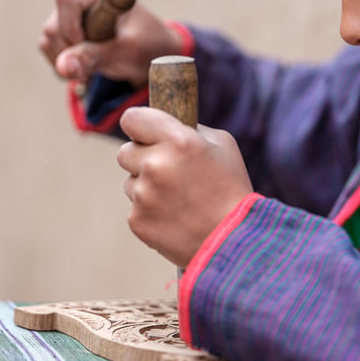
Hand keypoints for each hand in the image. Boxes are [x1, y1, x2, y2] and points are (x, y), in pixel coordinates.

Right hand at [38, 0, 182, 86]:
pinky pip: (48, 46)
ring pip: (49, 37)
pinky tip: (85, 66)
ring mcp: (70, 11)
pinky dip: (64, 62)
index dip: (71, 28)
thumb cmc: (147, 46)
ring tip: (95, 67)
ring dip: (68, 60)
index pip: (67, 0)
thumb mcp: (125, 52)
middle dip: (72, 51)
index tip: (91, 46)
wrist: (152, 54)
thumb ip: (94, 57)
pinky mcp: (63, 26)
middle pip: (54, 25)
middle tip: (97, 64)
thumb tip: (63, 66)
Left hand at [116, 107, 253, 266]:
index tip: (145, 132)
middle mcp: (156, 164)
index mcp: (178, 140)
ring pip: (131, 181)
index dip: (139, 125)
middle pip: (125, 152)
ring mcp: (143, 195)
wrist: (234, 242)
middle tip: (168, 171)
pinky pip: (136, 208)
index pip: (132, 118)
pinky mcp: (137, 221)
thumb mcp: (222, 145)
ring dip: (147, 186)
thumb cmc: (232, 189)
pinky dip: (151, 212)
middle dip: (142, 158)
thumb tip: (164, 127)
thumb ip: (189, 130)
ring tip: (179, 200)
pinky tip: (175, 217)